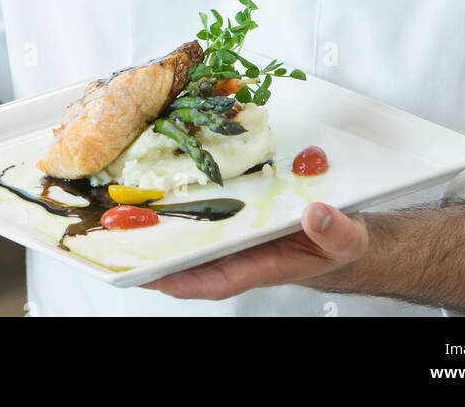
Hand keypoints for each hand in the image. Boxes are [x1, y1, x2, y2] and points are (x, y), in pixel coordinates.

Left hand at [143, 202, 367, 299]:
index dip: (185, 279)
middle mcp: (243, 249)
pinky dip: (185, 200)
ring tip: (125, 213)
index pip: (217, 279)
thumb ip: (334, 231)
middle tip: (117, 241)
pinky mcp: (239, 210)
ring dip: (163, 225)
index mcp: (264, 264)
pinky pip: (206, 209)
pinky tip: (161, 185)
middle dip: (157, 253)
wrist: (345, 229)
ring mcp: (238, 229)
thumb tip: (316, 215)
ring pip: (193, 232)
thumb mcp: (347, 238)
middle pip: (193, 257)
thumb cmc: (341, 242)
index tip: (155, 276)